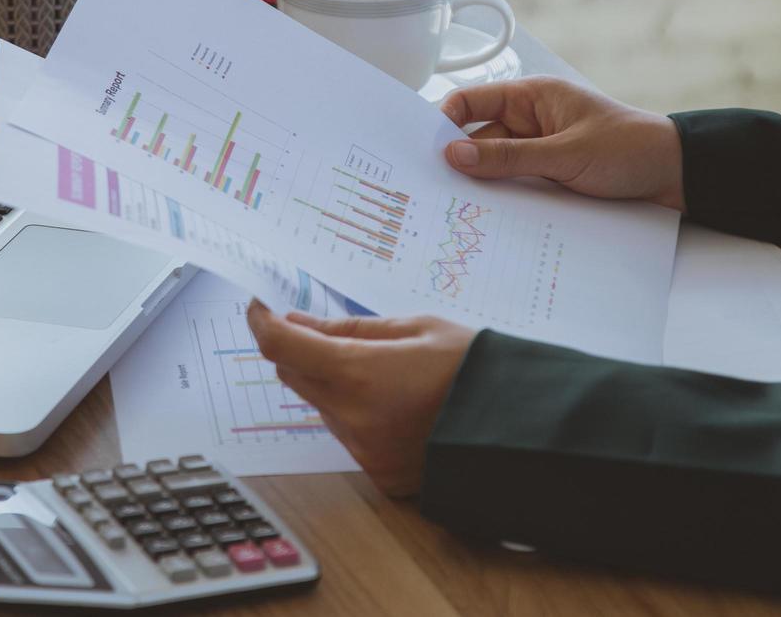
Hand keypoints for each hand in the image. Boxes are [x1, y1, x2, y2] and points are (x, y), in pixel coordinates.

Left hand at [246, 300, 476, 495]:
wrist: (520, 428)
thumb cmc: (474, 366)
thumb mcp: (416, 328)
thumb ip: (350, 328)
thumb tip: (299, 322)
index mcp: (359, 373)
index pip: (282, 346)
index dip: (262, 322)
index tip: (261, 307)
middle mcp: (352, 417)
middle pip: (294, 375)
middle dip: (299, 349)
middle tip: (322, 329)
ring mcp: (363, 450)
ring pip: (320, 405)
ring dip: (331, 383)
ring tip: (382, 370)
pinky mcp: (377, 473)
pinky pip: (346, 434)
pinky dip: (355, 412)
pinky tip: (395, 403)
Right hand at [439, 76, 684, 210]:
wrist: (676, 176)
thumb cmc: (630, 148)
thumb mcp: (566, 153)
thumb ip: (509, 157)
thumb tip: (454, 156)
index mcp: (531, 96)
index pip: (470, 101)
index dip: (442, 122)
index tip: (422, 151)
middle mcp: (528, 121)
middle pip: (476, 139)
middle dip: (458, 162)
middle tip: (431, 189)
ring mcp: (536, 151)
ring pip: (493, 168)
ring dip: (482, 186)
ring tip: (456, 208)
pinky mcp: (547, 178)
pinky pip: (513, 187)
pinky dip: (503, 200)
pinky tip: (490, 218)